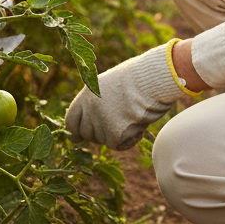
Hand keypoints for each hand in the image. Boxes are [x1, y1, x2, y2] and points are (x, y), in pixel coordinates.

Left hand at [65, 44, 183, 149]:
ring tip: (133, 115)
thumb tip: (93, 122)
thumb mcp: (111, 84)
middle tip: (118, 124)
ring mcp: (100, 120)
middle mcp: (90, 107)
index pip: (71, 120)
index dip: (75, 132)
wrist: (153, 79)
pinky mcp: (113, 132)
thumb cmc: (139, 78)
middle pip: (87, 134)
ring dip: (117, 134)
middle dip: (100, 134)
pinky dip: (129, 139)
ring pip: (104, 140)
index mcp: (87, 93)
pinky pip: (118, 145)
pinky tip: (138, 124)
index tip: (77, 139)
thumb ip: (99, 101)